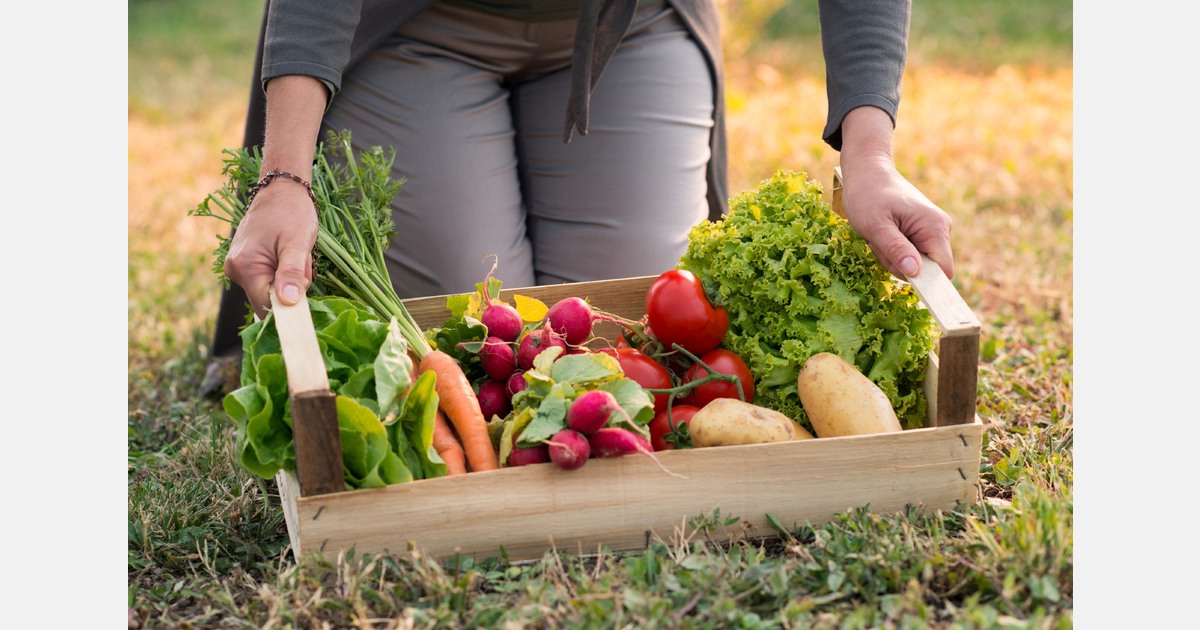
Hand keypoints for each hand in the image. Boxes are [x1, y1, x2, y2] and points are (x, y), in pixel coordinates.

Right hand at [223, 183, 318, 318]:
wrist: (282, 190)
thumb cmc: (292, 212)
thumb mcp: (298, 243)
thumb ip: (292, 273)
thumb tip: (287, 303)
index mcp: (244, 267)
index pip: (266, 306)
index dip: (288, 305)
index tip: (303, 286)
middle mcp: (235, 269)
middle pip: (269, 299)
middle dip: (290, 287)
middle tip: (300, 260)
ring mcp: (238, 266)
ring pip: (271, 289)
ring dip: (289, 278)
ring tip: (294, 253)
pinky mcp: (245, 263)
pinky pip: (268, 279)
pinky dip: (283, 271)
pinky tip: (287, 253)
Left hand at [840, 158, 953, 279]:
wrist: (867, 171)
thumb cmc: (868, 195)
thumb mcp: (875, 226)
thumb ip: (896, 249)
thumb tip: (916, 273)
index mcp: (934, 227)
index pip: (943, 271)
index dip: (927, 283)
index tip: (903, 281)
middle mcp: (940, 229)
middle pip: (925, 269)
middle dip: (899, 265)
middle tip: (879, 243)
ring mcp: (932, 231)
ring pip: (915, 264)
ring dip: (893, 257)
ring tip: (879, 235)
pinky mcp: (922, 232)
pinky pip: (909, 254)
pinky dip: (893, 251)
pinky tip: (883, 234)